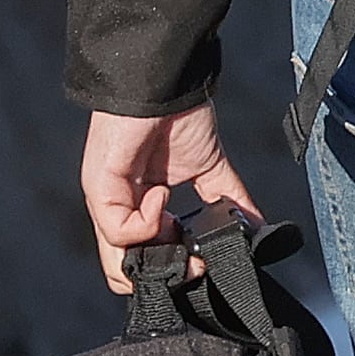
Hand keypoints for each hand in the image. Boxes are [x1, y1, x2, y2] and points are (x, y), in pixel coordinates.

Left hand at [81, 105, 263, 294]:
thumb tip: (254, 228)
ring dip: (159, 253)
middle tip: (194, 262)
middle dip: (165, 273)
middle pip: (122, 271)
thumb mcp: (209, 168)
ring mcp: (105, 200)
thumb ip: (225, 200)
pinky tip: (163, 194)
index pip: (140, 258)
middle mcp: (116, 207)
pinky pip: (120, 229)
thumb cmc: (178, 115)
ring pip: (116, 260)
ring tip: (179, 229)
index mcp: (137, 204)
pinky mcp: (100, 187)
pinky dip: (149, 221)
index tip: (201, 259)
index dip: (171, 268)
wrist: (164, 82)